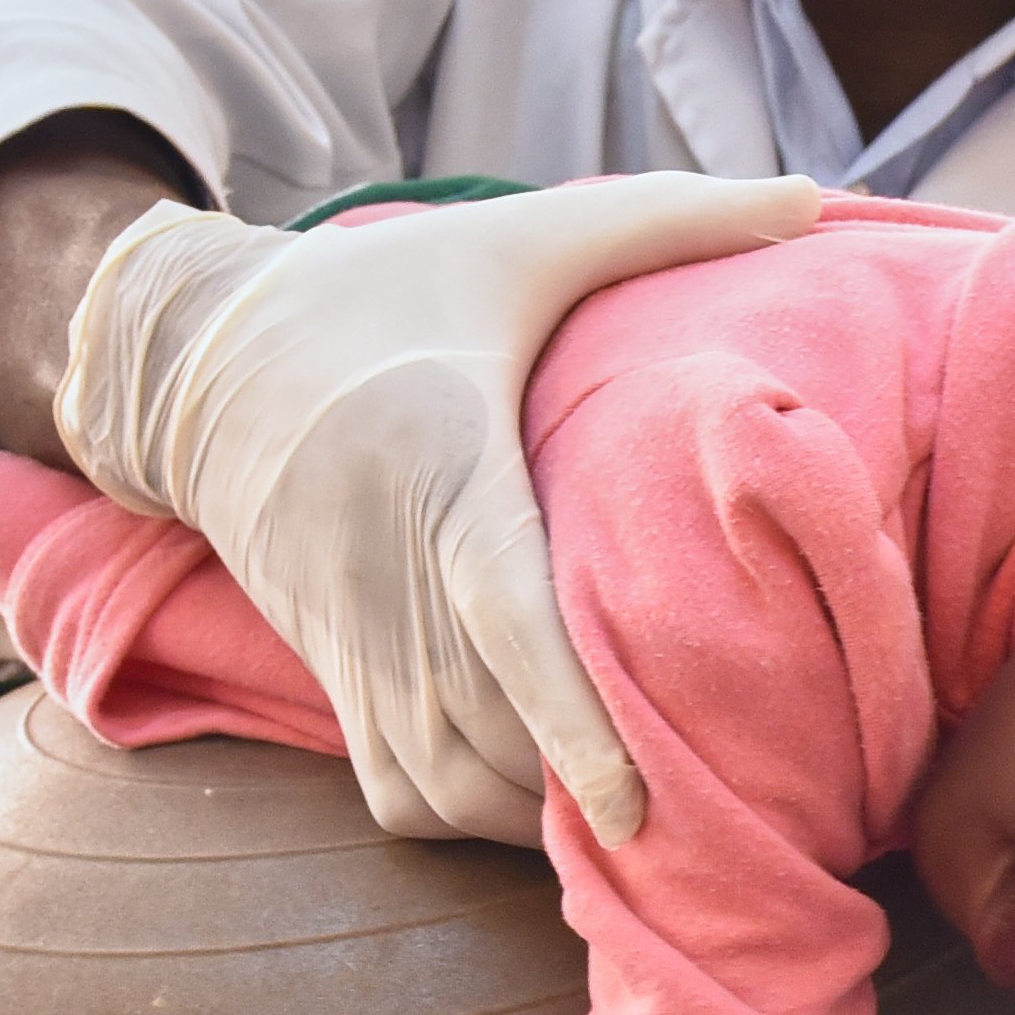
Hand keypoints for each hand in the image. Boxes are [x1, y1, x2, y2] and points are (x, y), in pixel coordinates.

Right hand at [55, 172, 823, 841]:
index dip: (568, 717)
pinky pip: (402, 797)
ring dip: (538, 817)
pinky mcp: (333, 676)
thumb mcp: (519, 237)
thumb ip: (669, 217)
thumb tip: (816, 193)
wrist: (198, 355)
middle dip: (586, 787)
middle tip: (711, 801)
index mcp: (443, 464)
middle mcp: (387, 571)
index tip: (633, 806)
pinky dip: (475, 821)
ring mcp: (352, 638)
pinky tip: (551, 798)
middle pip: (488, 731)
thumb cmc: (385, 291)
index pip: (502, 614)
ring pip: (448, 785)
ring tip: (649, 806)